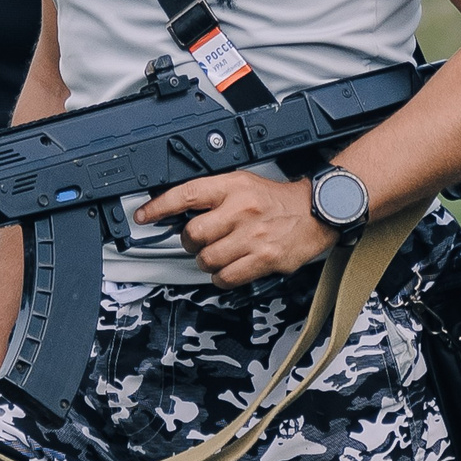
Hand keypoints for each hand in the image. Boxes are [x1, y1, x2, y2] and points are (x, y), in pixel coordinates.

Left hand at [136, 171, 337, 288]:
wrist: (315, 212)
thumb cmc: (276, 200)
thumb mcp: (242, 184)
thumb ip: (213, 196)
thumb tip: (178, 211)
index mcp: (233, 186)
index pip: (186, 194)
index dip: (159, 207)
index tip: (144, 215)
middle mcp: (241, 210)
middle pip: (193, 233)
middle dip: (190, 241)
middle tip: (198, 240)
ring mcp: (252, 236)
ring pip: (207, 259)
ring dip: (206, 261)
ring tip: (218, 254)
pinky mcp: (264, 259)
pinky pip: (226, 277)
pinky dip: (221, 277)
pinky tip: (228, 268)